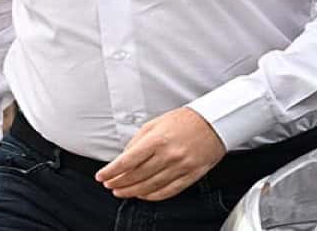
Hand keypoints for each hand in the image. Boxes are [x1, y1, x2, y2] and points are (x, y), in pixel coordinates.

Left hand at [95, 107, 225, 201]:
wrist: (214, 122)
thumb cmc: (184, 120)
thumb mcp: (155, 123)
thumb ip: (138, 141)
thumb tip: (124, 158)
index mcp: (157, 139)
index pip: (127, 161)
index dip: (111, 171)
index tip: (102, 176)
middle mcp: (168, 155)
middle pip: (137, 176)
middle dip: (119, 182)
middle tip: (109, 185)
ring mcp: (180, 167)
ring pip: (150, 186)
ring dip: (132, 191)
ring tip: (121, 192)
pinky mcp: (191, 175)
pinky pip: (168, 191)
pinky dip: (152, 196)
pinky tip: (142, 195)